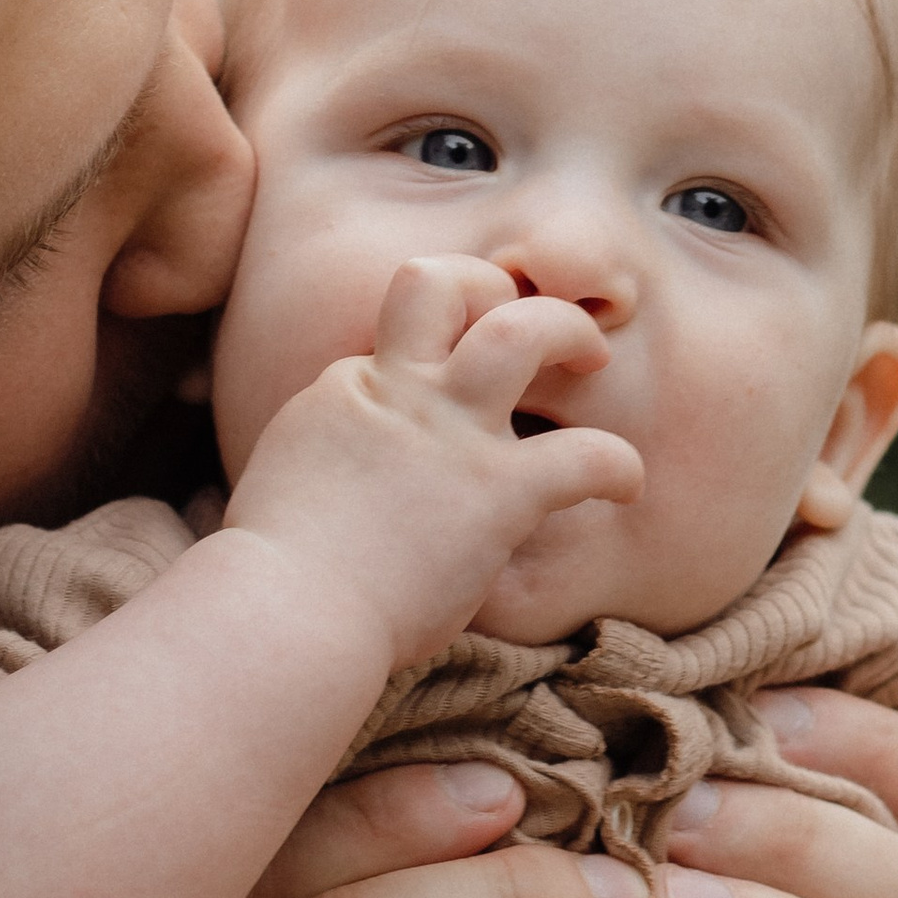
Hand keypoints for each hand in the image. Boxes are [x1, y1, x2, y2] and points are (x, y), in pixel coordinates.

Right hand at [225, 258, 640, 667]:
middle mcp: (397, 391)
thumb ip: (315, 472)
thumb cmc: (272, 582)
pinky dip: (616, 464)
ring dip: (568, 328)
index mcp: (343, 394)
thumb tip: (327, 497)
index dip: (422, 366)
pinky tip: (625, 487)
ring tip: (592, 356)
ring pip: (521, 327)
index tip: (437, 417)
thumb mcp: (276, 494)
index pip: (395, 346)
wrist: (285, 613)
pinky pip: (584, 453)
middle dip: (491, 285)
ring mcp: (450, 432)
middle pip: (441, 283)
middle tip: (528, 323)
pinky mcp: (496, 489)